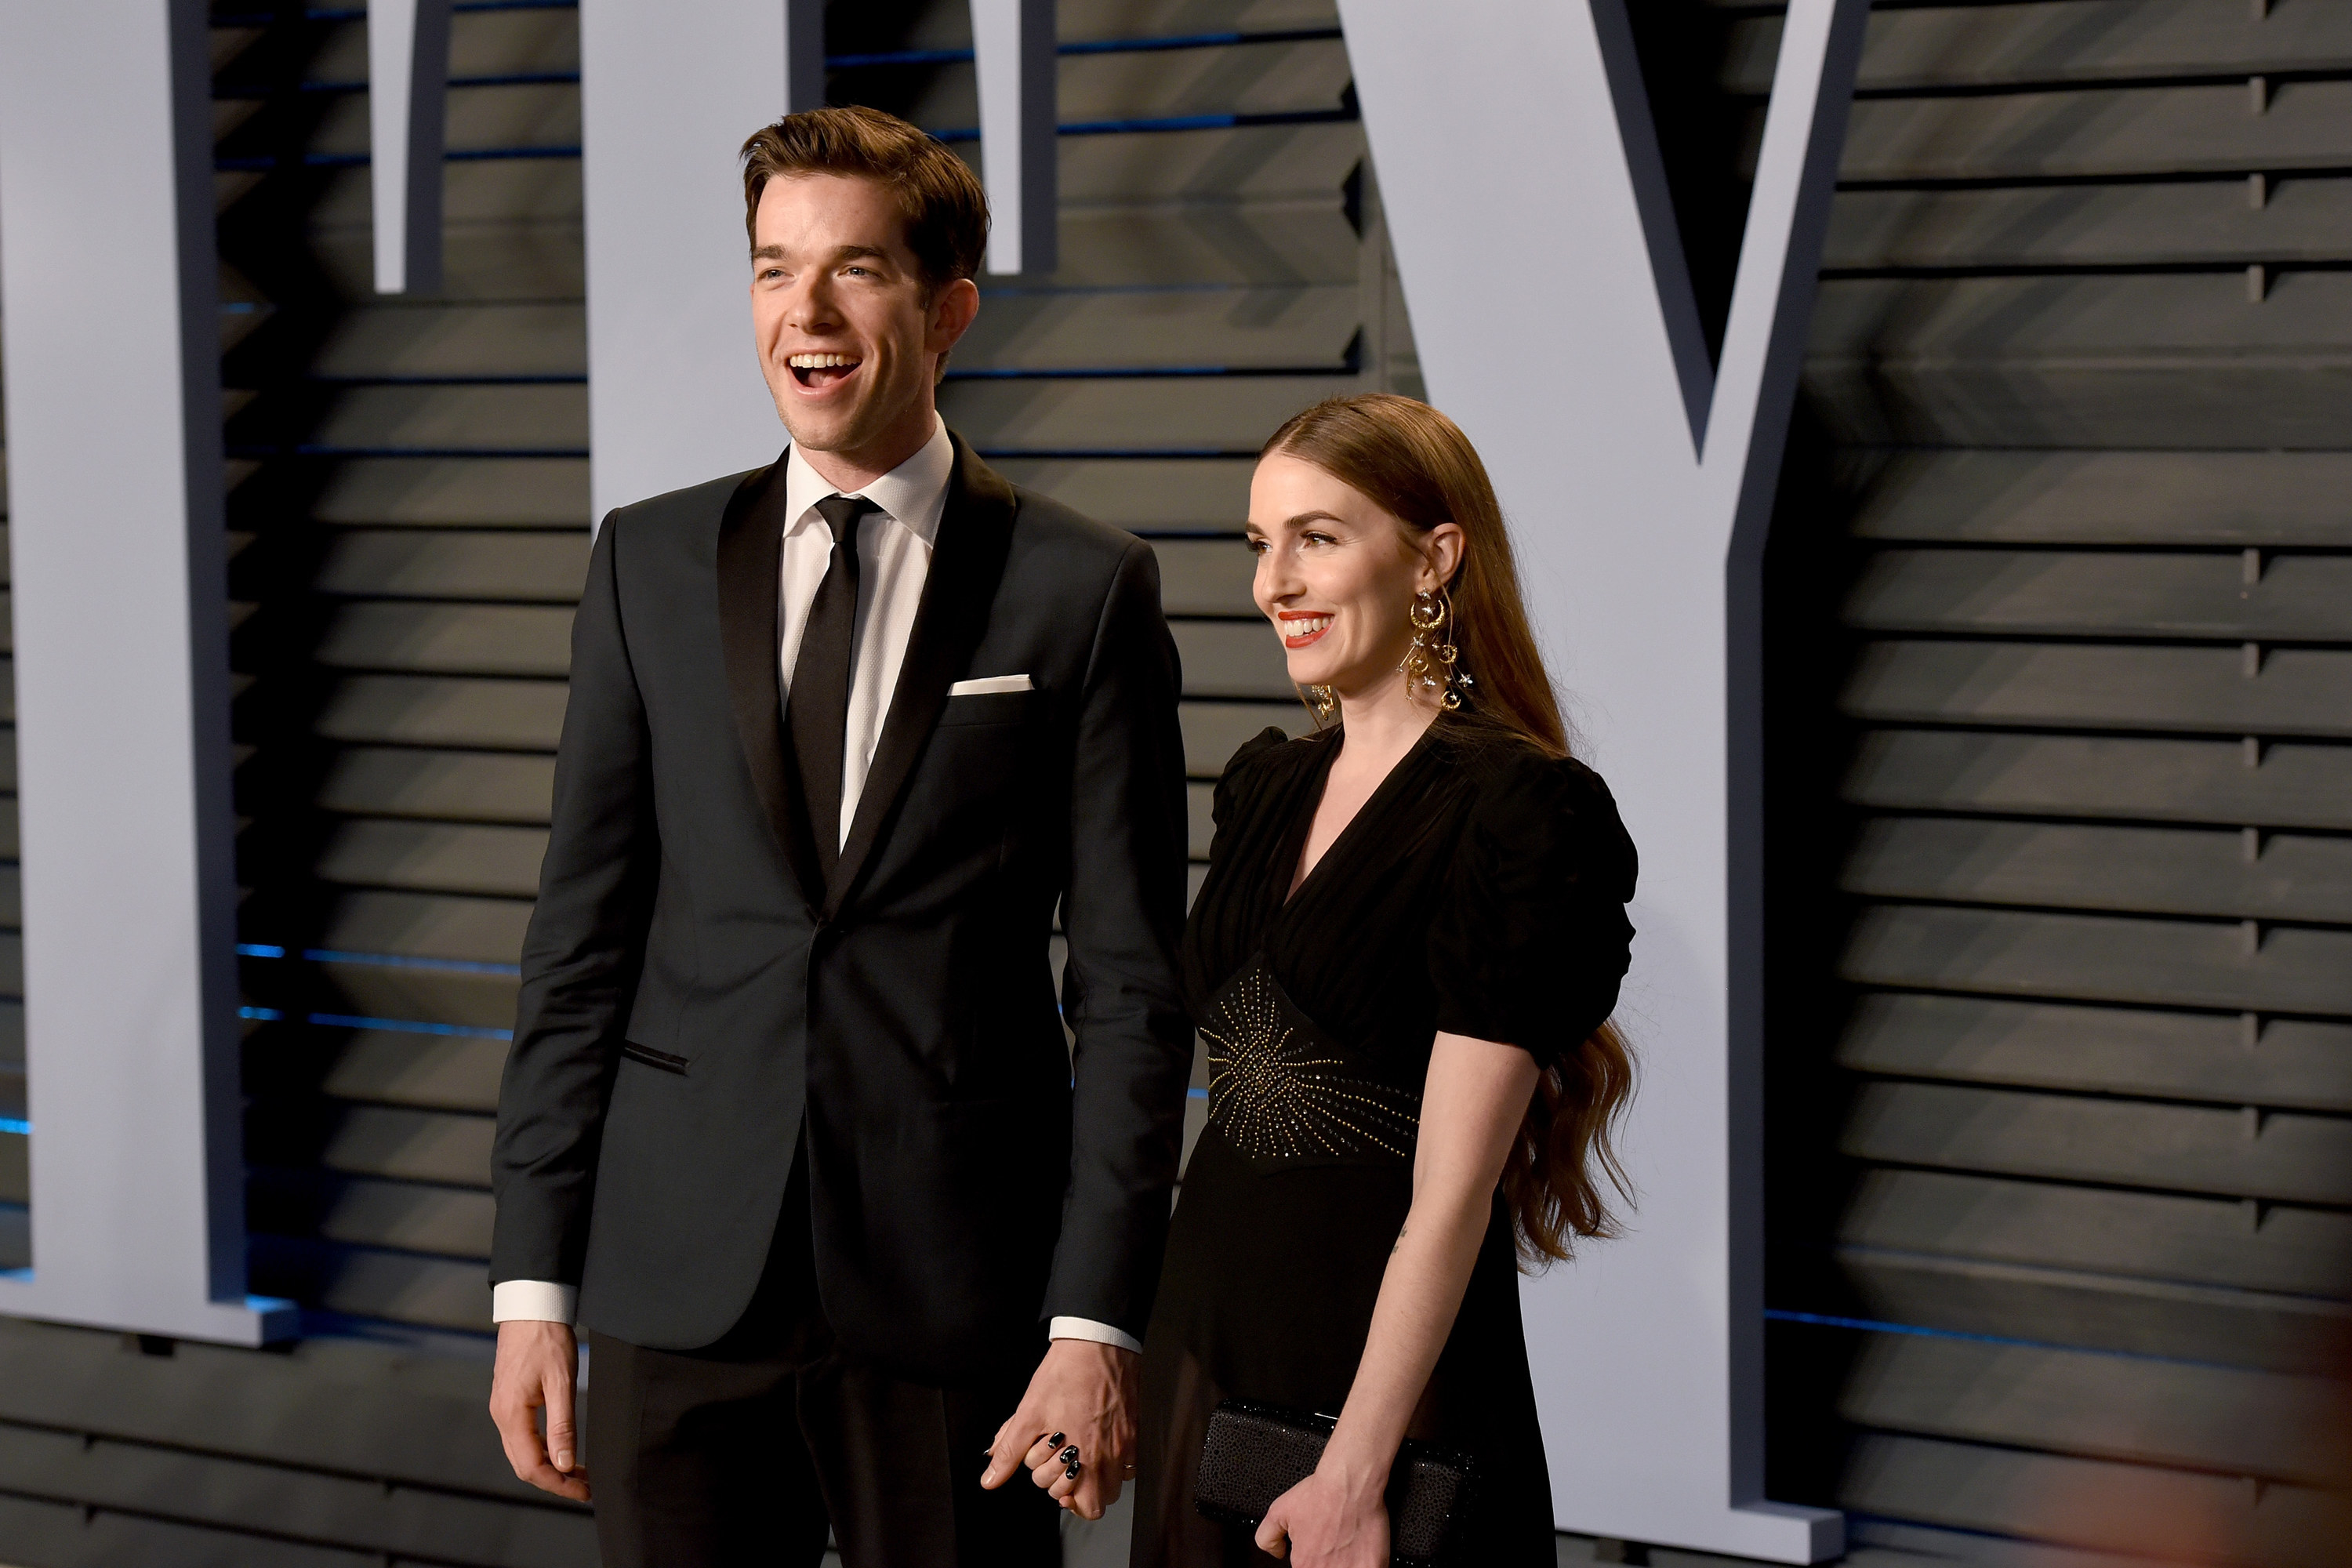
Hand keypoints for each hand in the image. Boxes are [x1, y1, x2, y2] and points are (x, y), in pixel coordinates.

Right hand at [489, 1319, 590, 1502]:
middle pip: (524, 1465)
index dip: (557, 1484)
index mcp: (511, 1414)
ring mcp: (503, 1409)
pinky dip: (543, 1451)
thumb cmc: (546, 1339)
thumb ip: (562, 1425)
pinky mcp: (509, 1401)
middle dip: (555, 1481)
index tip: (583, 1491)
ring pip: (523, 1453)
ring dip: (550, 1467)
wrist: (531, 1307)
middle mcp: (501, 1416)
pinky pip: (522, 1438)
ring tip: (580, 1473)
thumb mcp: (561, 1382)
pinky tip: (563, 1451)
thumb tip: (564, 1464)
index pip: (531, 1466)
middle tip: (586, 1487)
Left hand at [979, 1338, 1138, 1520]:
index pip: (1083, 1506)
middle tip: (1060, 1460)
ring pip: (1116, 1485)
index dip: (1060, 1493)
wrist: (1096, 1340)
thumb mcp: (1028, 1413)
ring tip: (1078, 1455)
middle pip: (1099, 1501)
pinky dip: (1115, 1463)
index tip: (1050, 1471)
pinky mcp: (1136, 1429)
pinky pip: (1130, 1464)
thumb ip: (1009, 1451)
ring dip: (1096, 1479)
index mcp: (1084, 1455)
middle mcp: (1111, 1454)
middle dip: (1074, 1487)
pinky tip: (1097, 1443)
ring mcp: (1127, 1443)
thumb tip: (990, 1479)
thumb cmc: (1064, 1373)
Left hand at [1255, 1461, 1389, 1565]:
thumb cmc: (1320, 1493)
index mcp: (1304, 1564)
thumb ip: (1268, 1537)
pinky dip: (1367, 1562)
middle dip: (1331, 1562)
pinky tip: (1364, 1550)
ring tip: (1349, 1547)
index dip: (1313, 1560)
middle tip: (1335, 1547)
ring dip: (1348, 1563)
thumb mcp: (1278, 1511)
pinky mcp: (1373, 1566)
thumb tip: (1277, 1551)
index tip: (1319, 1552)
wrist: (1350, 1482)